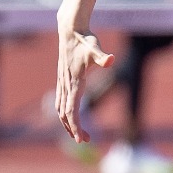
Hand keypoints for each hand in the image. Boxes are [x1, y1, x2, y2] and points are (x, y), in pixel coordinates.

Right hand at [55, 28, 113, 143]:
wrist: (70, 31)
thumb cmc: (85, 40)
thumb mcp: (95, 48)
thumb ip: (102, 56)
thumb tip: (111, 59)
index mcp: (74, 82)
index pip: (72, 110)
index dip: (76, 126)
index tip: (82, 139)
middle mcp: (65, 85)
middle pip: (65, 114)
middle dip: (73, 130)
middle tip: (87, 140)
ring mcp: (62, 83)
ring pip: (60, 109)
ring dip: (68, 124)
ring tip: (81, 133)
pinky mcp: (62, 80)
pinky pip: (60, 102)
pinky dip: (64, 114)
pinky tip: (72, 117)